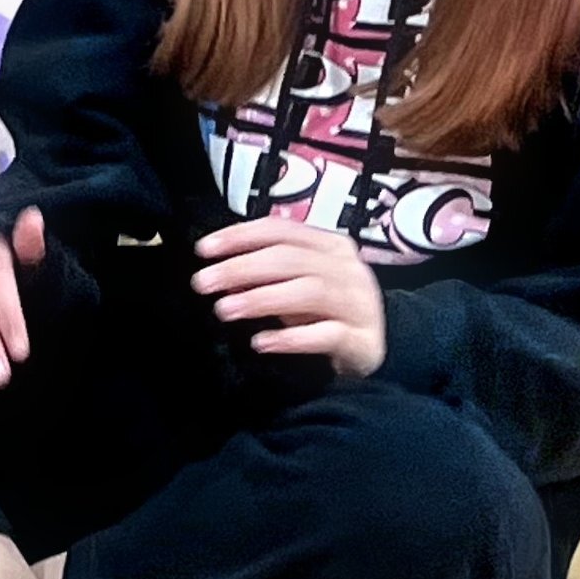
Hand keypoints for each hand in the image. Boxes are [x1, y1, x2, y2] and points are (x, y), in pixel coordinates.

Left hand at [192, 216, 385, 377]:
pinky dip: (290, 338)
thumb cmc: (328, 311)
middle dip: (240, 268)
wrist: (375, 348)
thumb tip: (221, 274)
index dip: (239, 236)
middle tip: (204, 282)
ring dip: (260, 299)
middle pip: (289, 259)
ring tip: (225, 309)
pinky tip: (262, 342)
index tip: (204, 250)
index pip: (280, 231)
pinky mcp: (362, 339)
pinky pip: (326, 334)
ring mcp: (358, 303)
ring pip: (307, 291)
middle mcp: (347, 269)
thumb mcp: (297, 285)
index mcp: (330, 246)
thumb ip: (264, 275)